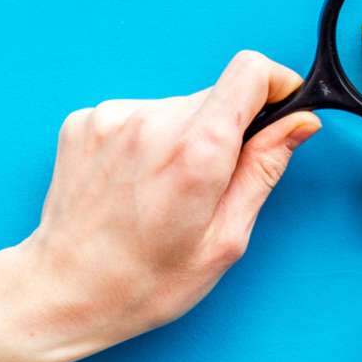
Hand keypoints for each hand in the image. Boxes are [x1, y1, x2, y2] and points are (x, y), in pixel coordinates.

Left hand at [0, 51, 320, 361]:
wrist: (61, 290)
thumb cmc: (146, 282)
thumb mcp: (225, 239)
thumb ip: (264, 169)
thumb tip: (300, 122)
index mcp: (197, 152)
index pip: (250, 71)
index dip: (276, 85)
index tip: (280, 109)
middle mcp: (153, 122)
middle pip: (216, 93)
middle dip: (227, 128)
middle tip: (209, 184)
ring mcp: (112, 117)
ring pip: (177, 107)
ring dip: (184, 136)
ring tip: (162, 191)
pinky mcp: (84, 119)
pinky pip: (139, 114)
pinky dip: (147, 141)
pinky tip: (133, 184)